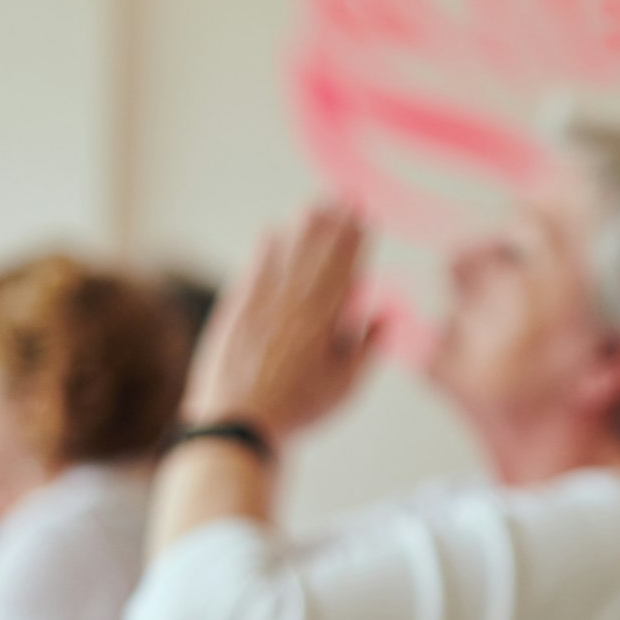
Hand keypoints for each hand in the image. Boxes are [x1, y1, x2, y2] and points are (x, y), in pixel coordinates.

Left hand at [183, 204, 378, 441]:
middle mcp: (294, 303)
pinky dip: (264, 250)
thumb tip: (384, 313)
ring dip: (303, 228)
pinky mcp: (235, 310)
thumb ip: (365, 345)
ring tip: (316, 204)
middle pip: (318, 254)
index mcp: (325, 320)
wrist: (237, 423)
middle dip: (334, 224)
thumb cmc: (297, 411)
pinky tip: (271, 232)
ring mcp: (262, 303)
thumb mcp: (344, 386)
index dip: (356, 239)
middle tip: (343, 196)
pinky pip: (253, 270)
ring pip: (287, 256)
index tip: (364, 215)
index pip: (346, 269)